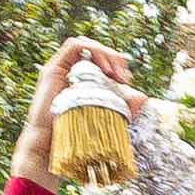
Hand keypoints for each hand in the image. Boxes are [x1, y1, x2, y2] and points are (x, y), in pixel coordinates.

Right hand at [12, 37, 135, 192]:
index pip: (99, 61)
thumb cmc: (75, 138)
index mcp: (80, 81)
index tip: (127, 80)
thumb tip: (144, 97)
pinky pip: (73, 46)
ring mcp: (59, 70)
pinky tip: (105, 68)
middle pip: (93, 51)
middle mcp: (68, 72)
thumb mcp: (105, 117)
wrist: (51, 149)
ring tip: (117, 72)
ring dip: (105, 53)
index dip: (115, 63)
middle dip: (113, 58)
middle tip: (126, 77)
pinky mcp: (52, 69)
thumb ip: (123, 106)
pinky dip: (92, 50)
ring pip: (84, 45)